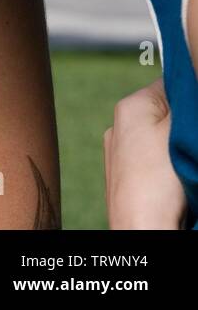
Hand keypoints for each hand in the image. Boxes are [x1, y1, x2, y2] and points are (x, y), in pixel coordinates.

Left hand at [104, 78, 186, 228]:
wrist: (141, 227)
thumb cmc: (158, 179)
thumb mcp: (178, 131)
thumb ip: (185, 104)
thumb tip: (191, 82)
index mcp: (130, 106)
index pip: (170, 85)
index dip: (192, 96)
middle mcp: (120, 125)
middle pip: (166, 114)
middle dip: (186, 124)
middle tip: (193, 139)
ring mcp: (121, 152)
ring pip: (162, 139)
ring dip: (180, 145)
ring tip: (187, 158)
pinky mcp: (126, 176)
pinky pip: (155, 161)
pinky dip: (170, 166)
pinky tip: (180, 176)